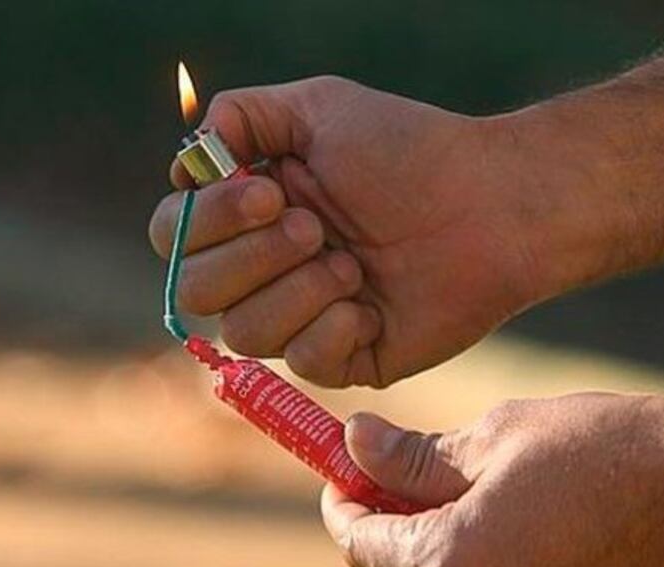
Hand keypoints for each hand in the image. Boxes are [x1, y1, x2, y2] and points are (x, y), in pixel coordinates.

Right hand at [150, 76, 545, 387]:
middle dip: (252, 257)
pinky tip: (374, 304)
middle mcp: (265, 268)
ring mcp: (301, 316)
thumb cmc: (408, 151)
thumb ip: (240, 117)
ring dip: (297, 291)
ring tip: (354, 263)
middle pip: (194, 291)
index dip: (205, 222)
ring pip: (244, 333)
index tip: (268, 192)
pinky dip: (334, 328)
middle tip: (316, 225)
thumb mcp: (318, 107)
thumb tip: (187, 163)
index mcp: (249, 213)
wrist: (490, 203)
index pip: (173, 235)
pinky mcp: (343, 357)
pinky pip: (303, 363)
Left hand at [321, 390, 663, 566]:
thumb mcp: (492, 439)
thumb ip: (411, 457)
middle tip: (386, 492)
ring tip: (437, 512)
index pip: (359, 546)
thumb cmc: (597, 450)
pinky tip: (482, 540)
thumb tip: (354, 442)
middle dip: (372, 545)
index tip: (342, 476)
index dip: (341, 505)